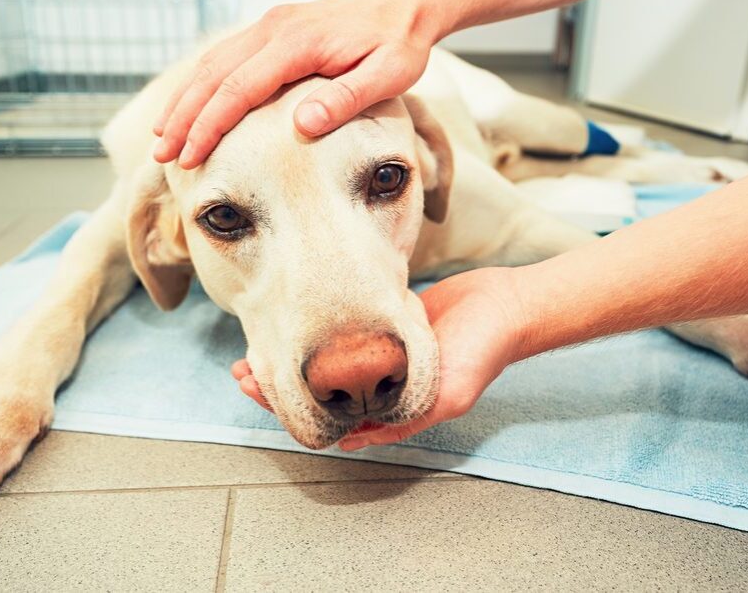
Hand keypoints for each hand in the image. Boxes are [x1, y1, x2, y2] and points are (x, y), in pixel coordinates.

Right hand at [153, 0, 440, 167]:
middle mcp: (274, 28)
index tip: (190, 158)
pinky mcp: (272, 30)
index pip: (238, 88)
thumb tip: (301, 126)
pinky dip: (200, 84)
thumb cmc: (399, 45)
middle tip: (160, 156)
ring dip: (184, 100)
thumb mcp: (387, 75)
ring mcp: (270, 26)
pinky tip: (189, 106)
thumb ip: (345, 100)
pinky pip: (224, 56)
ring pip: (211, 63)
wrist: (404, 6)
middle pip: (213, 75)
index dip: (209, 126)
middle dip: (182, 117)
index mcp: (297, 42)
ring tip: (162, 137)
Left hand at [231, 267, 529, 448]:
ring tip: (256, 350)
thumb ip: (403, 420)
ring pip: (321, 363)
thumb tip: (351, 441)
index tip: (256, 388)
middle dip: (277, 383)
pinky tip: (291, 325)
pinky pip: (339, 335)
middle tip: (243, 370)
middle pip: (316, 390)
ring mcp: (378, 355)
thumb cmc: (480, 352)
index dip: (288, 406)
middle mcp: (379, 384)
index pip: (328, 415)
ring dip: (289, 359)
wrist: (504, 305)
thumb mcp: (447, 396)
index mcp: (390, 407)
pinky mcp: (381, 326)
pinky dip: (312, 335)